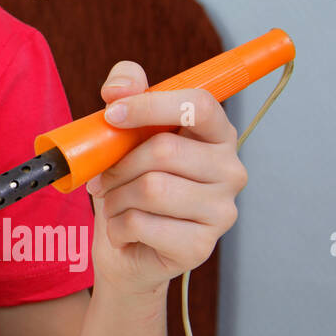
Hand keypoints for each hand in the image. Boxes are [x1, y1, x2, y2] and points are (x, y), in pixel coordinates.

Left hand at [85, 61, 247, 294]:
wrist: (128, 245)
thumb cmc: (130, 181)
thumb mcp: (123, 129)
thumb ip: (125, 90)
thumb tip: (118, 89)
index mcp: (217, 135)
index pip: (199, 105)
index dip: (150, 105)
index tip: (112, 114)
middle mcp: (231, 171)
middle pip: (165, 150)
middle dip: (119, 163)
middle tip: (104, 176)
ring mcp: (222, 211)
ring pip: (151, 188)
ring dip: (115, 196)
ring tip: (115, 203)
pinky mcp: (201, 246)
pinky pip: (141, 223)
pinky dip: (117, 225)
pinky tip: (124, 229)